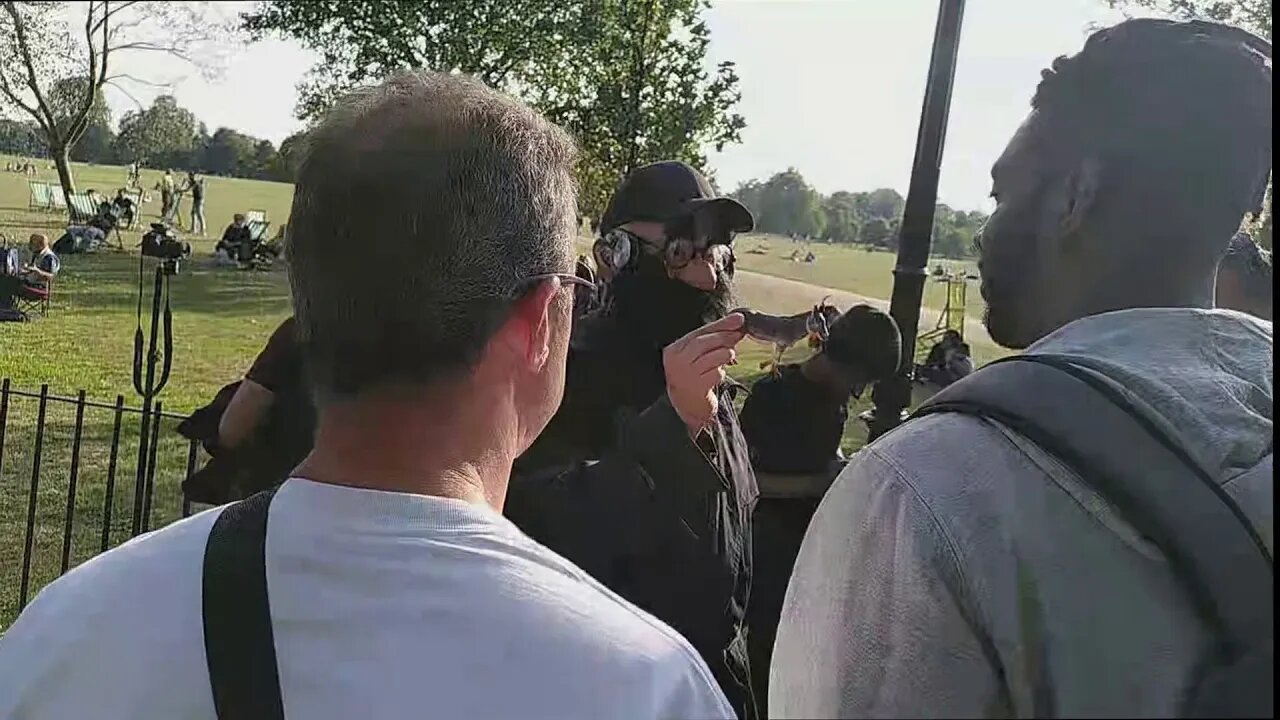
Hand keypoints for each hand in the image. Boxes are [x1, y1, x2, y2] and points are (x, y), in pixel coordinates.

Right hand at [663, 313, 745, 434]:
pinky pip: (716, 374)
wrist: (687, 406)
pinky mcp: (697, 388)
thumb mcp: (698, 355)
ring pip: (712, 357)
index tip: (738, 319)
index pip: (699, 332)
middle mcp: (677, 362)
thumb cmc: (694, 376)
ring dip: (725, 354)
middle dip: (725, 336)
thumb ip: (714, 338)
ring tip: (729, 356)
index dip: (720, 324)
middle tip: (738, 334)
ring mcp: (686, 376)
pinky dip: (721, 372)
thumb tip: (736, 321)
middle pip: (704, 342)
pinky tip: (719, 374)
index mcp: (675, 350)